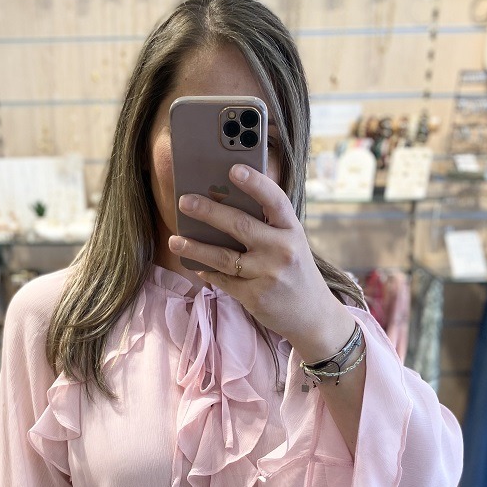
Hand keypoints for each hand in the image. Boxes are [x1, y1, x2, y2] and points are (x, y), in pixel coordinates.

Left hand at [169, 164, 353, 360]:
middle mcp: (282, 251)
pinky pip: (223, 281)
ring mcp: (268, 275)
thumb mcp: (291, 244)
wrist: (312, 316)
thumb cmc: (295, 271)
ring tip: (174, 240)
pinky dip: (207, 272)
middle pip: (240, 226)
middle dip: (208, 211)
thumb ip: (267, 227)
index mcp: (293, 230)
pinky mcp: (255, 297)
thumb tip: (223, 205)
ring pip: (224, 257)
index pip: (274, 200)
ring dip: (195, 247)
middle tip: (184, 201)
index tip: (233, 170)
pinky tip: (195, 266)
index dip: (255, 183)